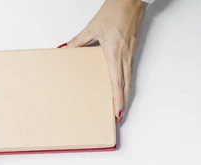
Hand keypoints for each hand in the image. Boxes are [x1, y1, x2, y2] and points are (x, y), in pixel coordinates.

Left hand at [64, 0, 146, 123]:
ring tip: (121, 107)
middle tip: (118, 117)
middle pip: (125, 86)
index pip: (117, 82)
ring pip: (130, 80)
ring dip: (126, 95)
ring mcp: (131, 54)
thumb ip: (79, 40)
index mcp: (115, 54)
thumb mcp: (93, 27)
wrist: (132, 0)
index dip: (117, 99)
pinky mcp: (133, 50)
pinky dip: (127, 83)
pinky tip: (123, 88)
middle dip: (122, 103)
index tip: (117, 112)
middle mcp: (125, 57)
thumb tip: (67, 48)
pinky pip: (130, 71)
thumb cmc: (116, 11)